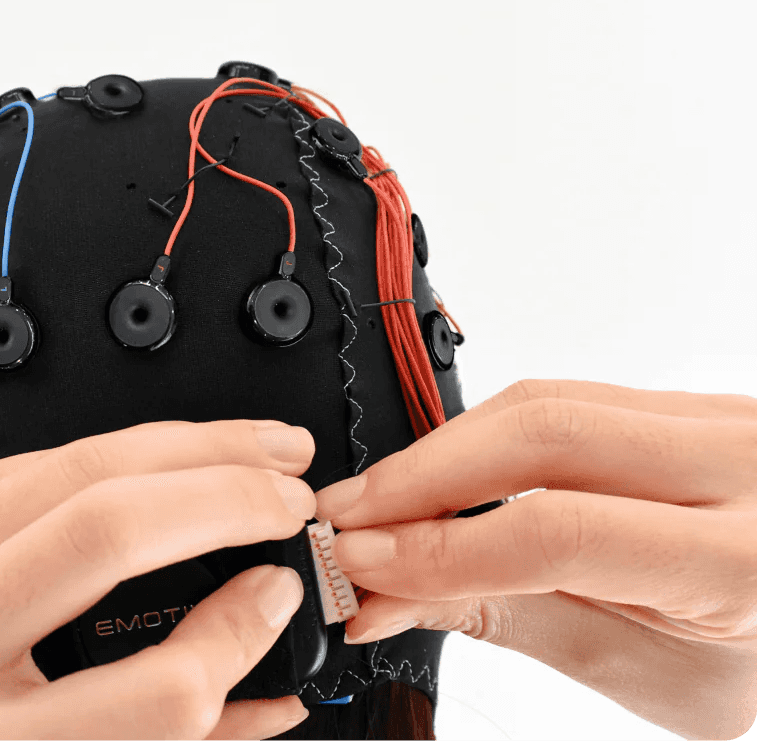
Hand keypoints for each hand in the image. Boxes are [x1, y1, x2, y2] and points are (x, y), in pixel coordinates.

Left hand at [0, 420, 316, 739]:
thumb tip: (258, 699)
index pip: (147, 694)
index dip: (238, 642)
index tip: (273, 605)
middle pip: (110, 537)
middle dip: (229, 499)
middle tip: (293, 498)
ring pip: (77, 469)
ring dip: (190, 446)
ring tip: (261, 448)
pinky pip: (34, 460)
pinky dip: (123, 447)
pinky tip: (171, 447)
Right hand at [314, 379, 756, 739]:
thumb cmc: (743, 661)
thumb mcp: (634, 667)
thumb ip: (505, 616)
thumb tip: (386, 596)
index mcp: (743, 558)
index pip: (559, 530)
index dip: (440, 545)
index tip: (364, 565)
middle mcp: (740, 465)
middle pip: (543, 433)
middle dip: (421, 475)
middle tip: (346, 519)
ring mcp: (713, 418)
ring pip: (542, 401)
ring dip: (441, 449)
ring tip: (378, 502)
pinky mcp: (677, 400)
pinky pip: (562, 396)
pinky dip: (483, 433)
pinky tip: (440, 472)